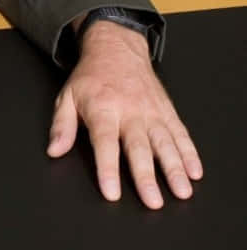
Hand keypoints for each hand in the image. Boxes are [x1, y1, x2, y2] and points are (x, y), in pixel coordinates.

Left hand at [47, 20, 202, 208]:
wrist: (117, 48)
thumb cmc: (91, 77)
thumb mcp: (67, 96)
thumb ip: (62, 126)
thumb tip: (54, 151)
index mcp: (103, 109)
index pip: (105, 143)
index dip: (108, 169)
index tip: (112, 193)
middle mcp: (130, 111)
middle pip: (139, 148)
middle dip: (146, 176)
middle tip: (153, 201)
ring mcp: (151, 111)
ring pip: (165, 143)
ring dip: (175, 168)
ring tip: (182, 191)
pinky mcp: (166, 111)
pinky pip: (179, 133)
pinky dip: (189, 153)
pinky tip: (195, 172)